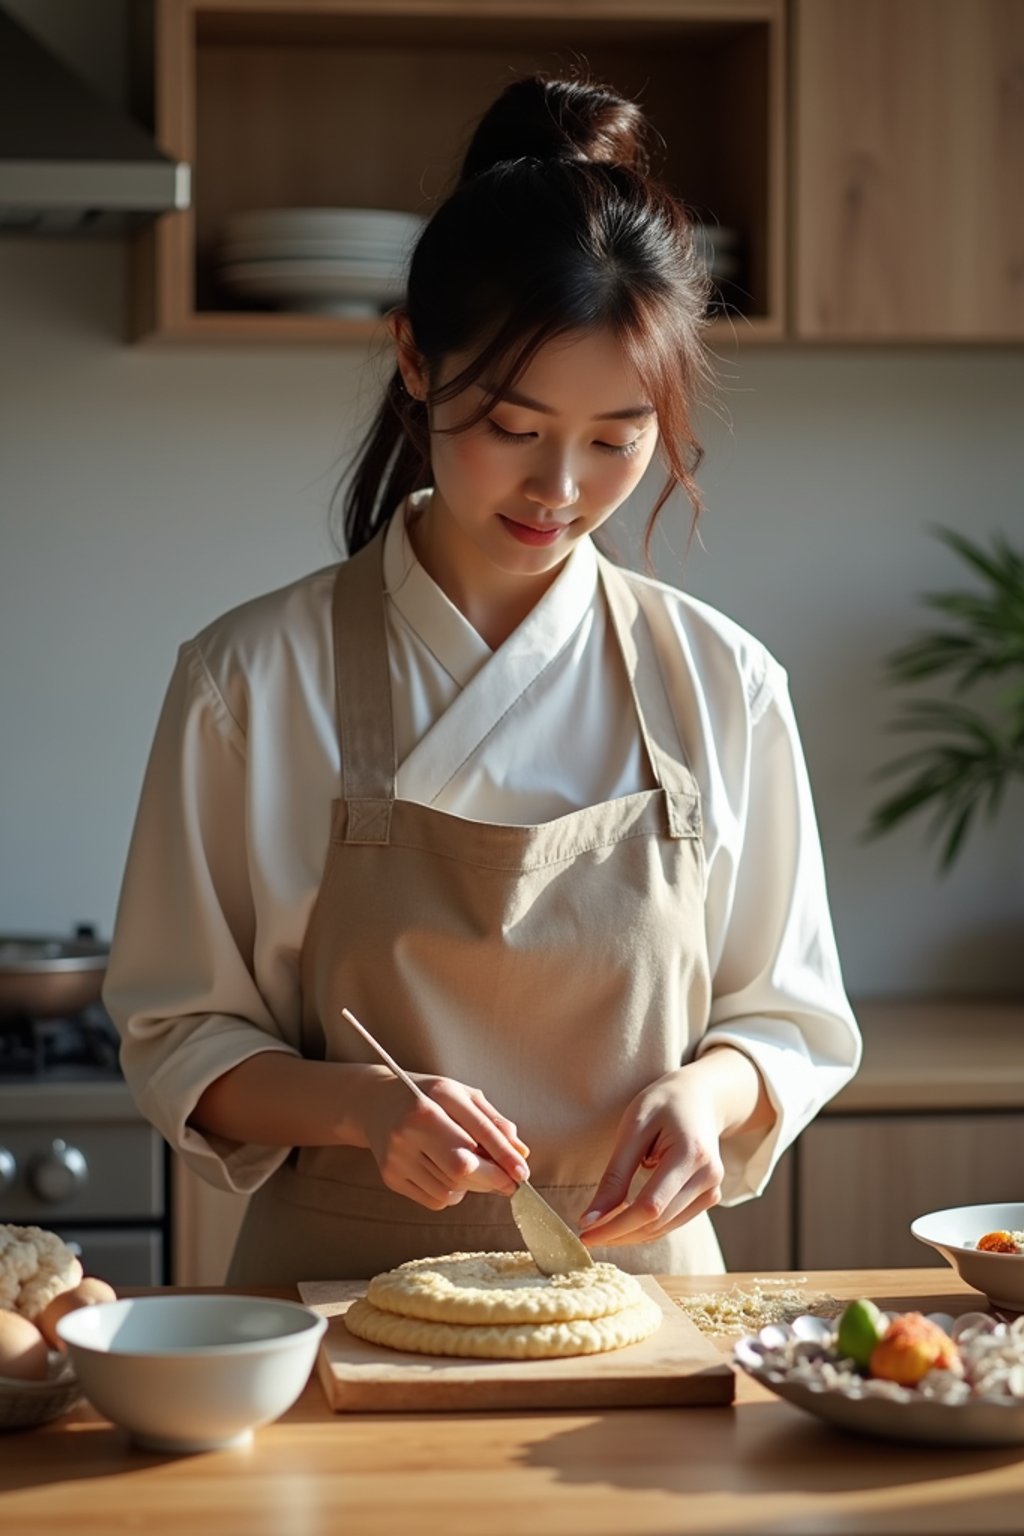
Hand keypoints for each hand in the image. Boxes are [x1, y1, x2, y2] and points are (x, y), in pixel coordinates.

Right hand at [360, 1070, 530, 1212]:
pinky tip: (446, 1173)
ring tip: (471, 1168)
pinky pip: (435, 1200)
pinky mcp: (390, 1175)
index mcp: (437, 1095)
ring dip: (472, 1186)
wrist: (374, 1101)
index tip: (522, 1173)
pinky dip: (452, 1193)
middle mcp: (413, 1124)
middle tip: (508, 1182)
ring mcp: (398, 1152)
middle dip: (492, 1178)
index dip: (504, 1156)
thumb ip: (492, 1122)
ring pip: (452, 1189)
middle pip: (463, 1167)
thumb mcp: (461, 1096)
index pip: (478, 1132)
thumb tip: (520, 1153)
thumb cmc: (428, 1097)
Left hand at [577, 1066, 725, 1247]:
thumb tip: (591, 1219)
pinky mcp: (709, 1196)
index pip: (649, 1206)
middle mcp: (708, 1177)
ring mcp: (712, 1189)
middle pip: (657, 1222)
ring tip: (600, 1229)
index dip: (615, 1226)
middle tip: (586, 1235)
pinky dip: (646, 1226)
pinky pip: (673, 1222)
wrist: (701, 1096)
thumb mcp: (634, 1128)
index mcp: (690, 1154)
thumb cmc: (664, 1104)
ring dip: (630, 1235)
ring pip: (664, 1228)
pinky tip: (624, 1220)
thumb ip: (615, 1175)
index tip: (585, 1233)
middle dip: (618, 1234)